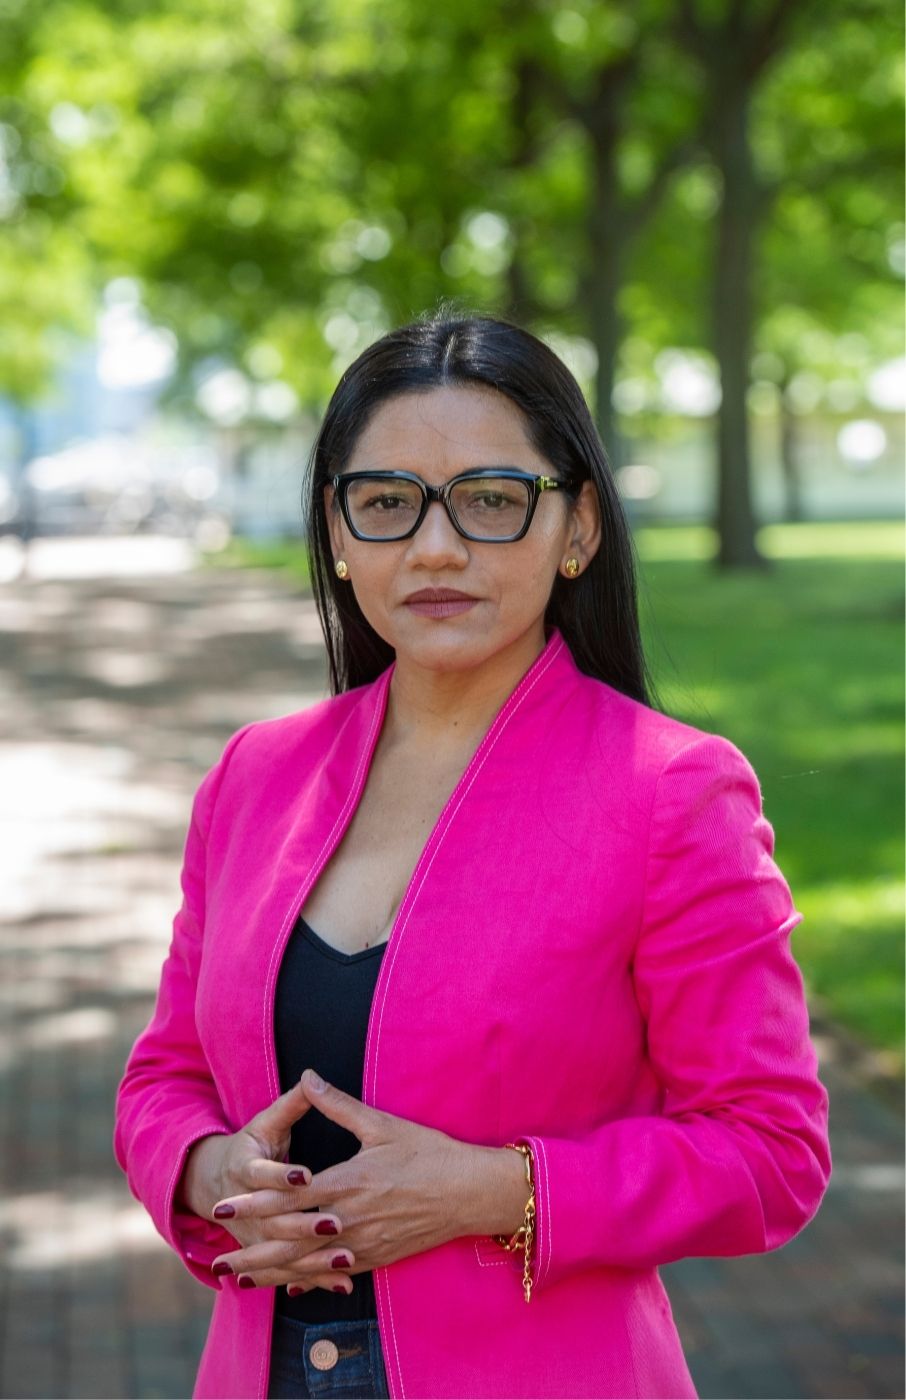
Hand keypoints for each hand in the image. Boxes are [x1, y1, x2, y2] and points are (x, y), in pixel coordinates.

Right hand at [181, 1081, 355, 1295]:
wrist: (215, 1183)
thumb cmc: (251, 1146)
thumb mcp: (266, 1123)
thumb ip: (291, 1105)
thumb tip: (311, 1077)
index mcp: (245, 1170)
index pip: (262, 1175)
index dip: (282, 1175)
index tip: (304, 1176)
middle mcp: (245, 1209)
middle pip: (274, 1220)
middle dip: (302, 1224)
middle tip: (334, 1223)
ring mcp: (254, 1236)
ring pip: (283, 1252)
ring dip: (312, 1258)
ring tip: (345, 1258)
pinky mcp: (267, 1253)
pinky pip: (291, 1271)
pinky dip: (316, 1279)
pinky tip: (343, 1282)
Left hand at [208, 1068, 527, 1291]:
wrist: (470, 1192)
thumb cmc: (429, 1154)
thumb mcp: (382, 1124)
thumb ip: (338, 1105)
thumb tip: (308, 1076)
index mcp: (348, 1181)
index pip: (290, 1194)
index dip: (254, 1201)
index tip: (224, 1206)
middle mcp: (350, 1218)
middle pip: (290, 1237)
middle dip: (252, 1248)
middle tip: (217, 1260)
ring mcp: (363, 1244)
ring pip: (307, 1264)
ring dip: (271, 1272)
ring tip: (239, 1279)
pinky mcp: (377, 1257)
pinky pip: (333, 1274)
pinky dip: (307, 1280)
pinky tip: (287, 1287)